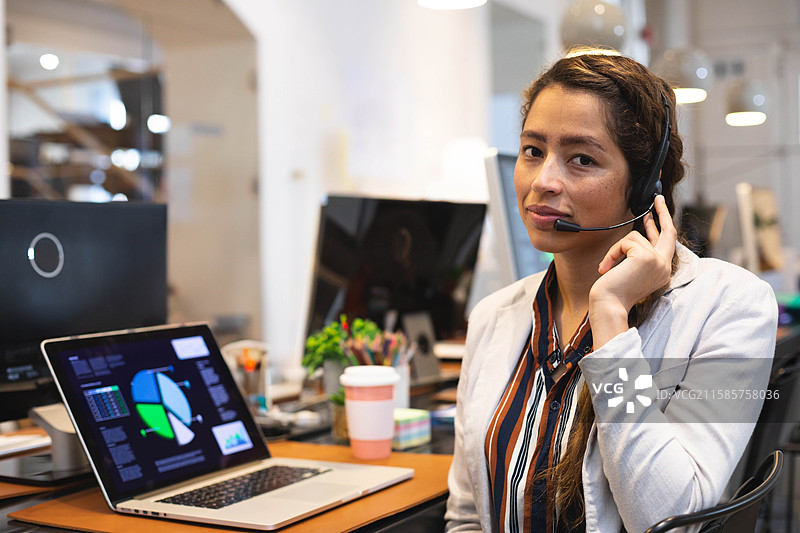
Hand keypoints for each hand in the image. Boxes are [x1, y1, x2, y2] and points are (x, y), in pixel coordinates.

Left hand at [588, 195, 675, 347]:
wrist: (609, 306)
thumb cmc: (613, 293)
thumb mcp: (630, 271)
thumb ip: (637, 255)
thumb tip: (637, 235)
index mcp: (662, 272)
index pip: (666, 244)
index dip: (661, 227)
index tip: (654, 214)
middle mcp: (665, 267)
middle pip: (668, 232)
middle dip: (663, 212)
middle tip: (656, 197)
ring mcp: (658, 262)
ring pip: (634, 238)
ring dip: (616, 250)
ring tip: (607, 268)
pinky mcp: (646, 257)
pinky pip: (626, 242)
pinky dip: (613, 252)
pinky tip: (607, 268)